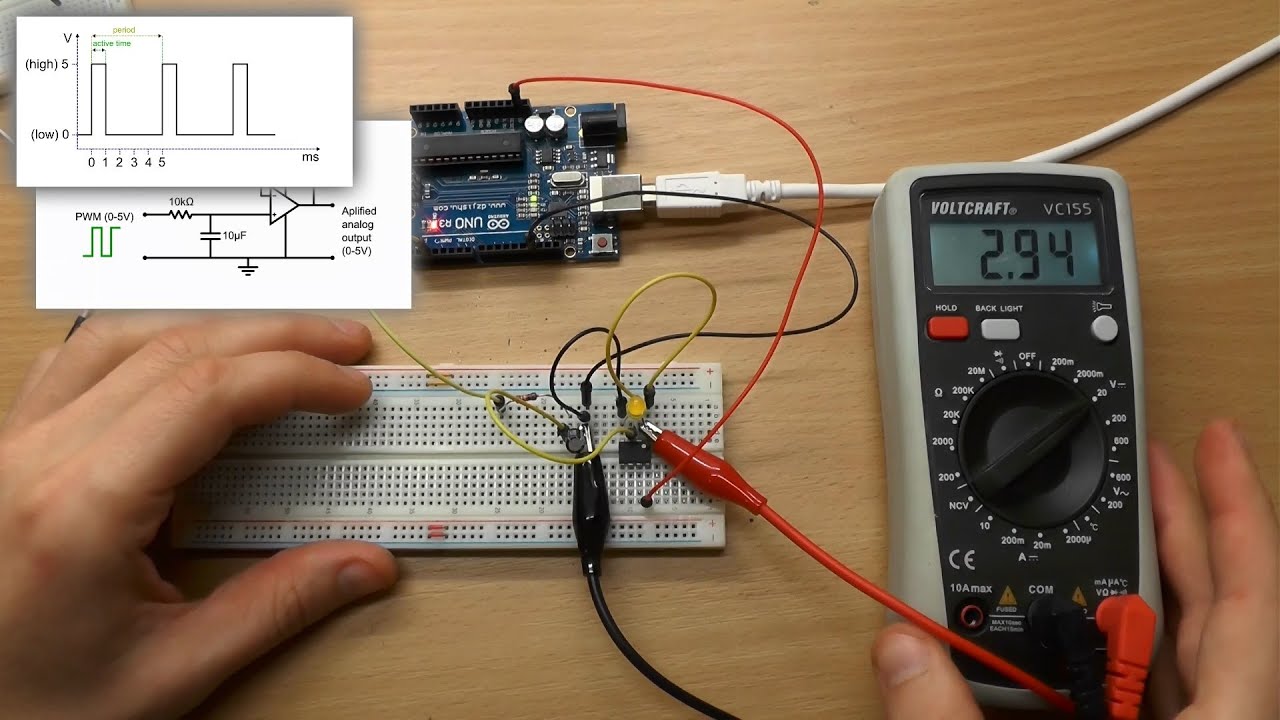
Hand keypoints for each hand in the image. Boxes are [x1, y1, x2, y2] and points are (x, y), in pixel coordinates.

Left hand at [0, 314, 399, 719]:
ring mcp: (10, 447)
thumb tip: (366, 565)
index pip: (204, 394)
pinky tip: (186, 360)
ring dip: (211, 328)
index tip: (349, 389)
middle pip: (172, 349)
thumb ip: (275, 608)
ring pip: (118, 338)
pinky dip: (146, 345)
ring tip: (279, 340)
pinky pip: (76, 363)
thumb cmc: (35, 706)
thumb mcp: (168, 674)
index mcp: (78, 509)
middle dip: (273, 337)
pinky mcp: (6, 452)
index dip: (292, 376)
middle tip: (342, 346)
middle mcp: (33, 458)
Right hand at [869, 420, 1277, 718]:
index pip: (1254, 598)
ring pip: (1179, 644)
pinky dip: (1112, 641)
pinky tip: (1078, 623)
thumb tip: (902, 650)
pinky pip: (1145, 685)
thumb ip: (951, 717)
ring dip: (1142, 580)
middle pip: (1211, 603)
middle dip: (1179, 521)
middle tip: (1150, 460)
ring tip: (1111, 526)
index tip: (1221, 442)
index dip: (1239, 510)